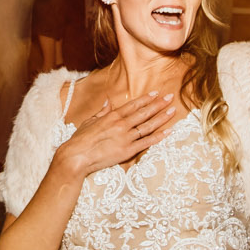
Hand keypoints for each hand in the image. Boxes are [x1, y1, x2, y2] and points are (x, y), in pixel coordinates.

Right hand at [56, 92, 184, 178]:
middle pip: (144, 113)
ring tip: (173, 110)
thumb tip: (108, 101)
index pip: (133, 105)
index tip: (156, 93)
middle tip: (170, 97)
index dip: (146, 99)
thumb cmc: (80, 140)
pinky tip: (168, 131)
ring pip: (148, 126)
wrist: (77, 156)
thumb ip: (102, 111)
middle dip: (158, 104)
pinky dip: (158, 137)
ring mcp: (126, 138)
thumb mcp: (90, 121)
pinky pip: (146, 142)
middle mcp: (121, 125)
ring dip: (162, 117)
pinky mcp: (128, 151)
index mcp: (112, 116)